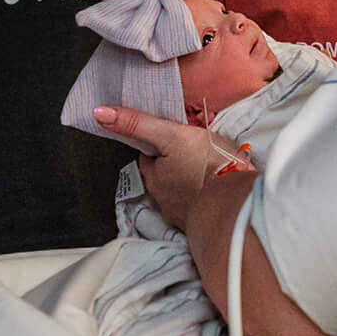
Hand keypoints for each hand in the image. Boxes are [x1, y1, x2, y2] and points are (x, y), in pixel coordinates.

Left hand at [94, 106, 249, 234]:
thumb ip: (138, 124)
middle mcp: (164, 199)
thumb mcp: (172, 135)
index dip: (158, 144)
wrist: (237, 205)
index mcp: (155, 176)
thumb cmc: (207, 168)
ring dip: (190, 181)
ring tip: (206, 169)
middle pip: (164, 175)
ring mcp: (185, 214)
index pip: (149, 156)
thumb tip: (100, 113)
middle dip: (173, 164)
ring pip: (182, 192)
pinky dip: (206, 197)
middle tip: (190, 150)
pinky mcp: (206, 223)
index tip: (169, 137)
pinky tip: (218, 188)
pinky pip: (201, 206)